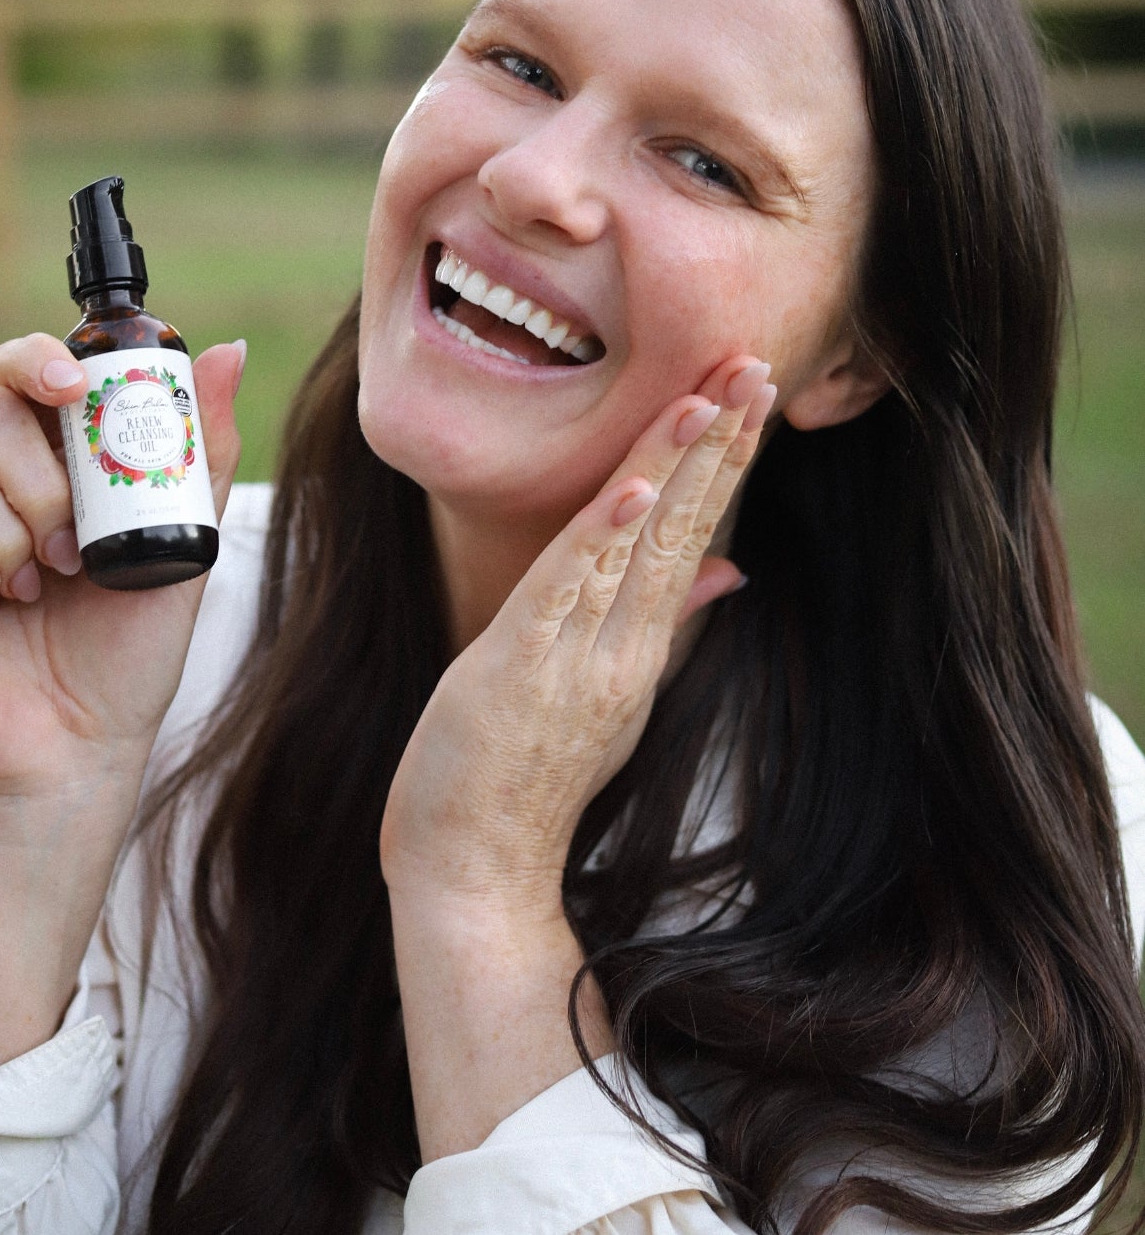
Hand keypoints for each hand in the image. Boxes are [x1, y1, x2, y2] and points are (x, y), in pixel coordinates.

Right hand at [0, 333, 244, 822]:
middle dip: (40, 473)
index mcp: (51, 467)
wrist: (85, 753)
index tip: (73, 387)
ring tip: (47, 583)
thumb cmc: (130, 654)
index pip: (24, 374)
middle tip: (75, 542)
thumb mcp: (184, 543)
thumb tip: (228, 351)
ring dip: (11, 528)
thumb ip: (200, 451)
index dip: (38, 361)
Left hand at [379, 356, 775, 913]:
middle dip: (718, 442)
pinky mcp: (522, 667)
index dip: (723, 458)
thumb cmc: (530, 778)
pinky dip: (603, 538)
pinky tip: (636, 488)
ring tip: (708, 397)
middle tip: (757, 363)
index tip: (753, 389)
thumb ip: (666, 624)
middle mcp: (622, 645)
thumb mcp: (611, 696)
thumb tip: (731, 569)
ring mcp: (578, 658)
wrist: (478, 870)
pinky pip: (568, 590)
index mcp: (639, 645)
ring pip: (633, 545)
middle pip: (682, 526)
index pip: (694, 533)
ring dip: (672, 467)